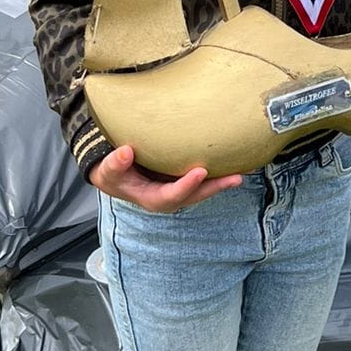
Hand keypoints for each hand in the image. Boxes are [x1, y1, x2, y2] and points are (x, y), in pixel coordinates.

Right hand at [89, 143, 242, 210]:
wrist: (115, 174)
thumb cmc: (112, 173)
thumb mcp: (107, 171)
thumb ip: (114, 164)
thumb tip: (125, 152)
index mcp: (151, 198)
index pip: (170, 196)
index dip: (185, 186)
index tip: (200, 172)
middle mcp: (168, 197)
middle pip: (194, 196)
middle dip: (214, 188)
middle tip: (235, 177)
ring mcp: (178, 189)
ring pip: (202, 188)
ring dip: (222, 181)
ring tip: (244, 170)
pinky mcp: (183, 179)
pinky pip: (203, 178)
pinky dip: (218, 172)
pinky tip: (236, 160)